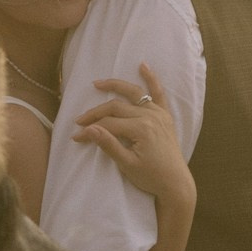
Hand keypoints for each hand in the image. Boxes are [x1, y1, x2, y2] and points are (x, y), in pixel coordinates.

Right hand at [73, 64, 192, 211]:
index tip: (76, 137)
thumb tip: (87, 130)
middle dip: (96, 113)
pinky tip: (143, 66)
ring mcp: (159, 114)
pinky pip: (159, 94)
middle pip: (116, 107)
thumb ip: (108, 144)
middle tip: (79, 119)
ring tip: (98, 83)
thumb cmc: (150, 177)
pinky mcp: (165, 116)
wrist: (175, 184)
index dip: (90, 129)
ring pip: (134, 94)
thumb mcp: (126, 164)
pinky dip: (152, 79)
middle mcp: (151, 116)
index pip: (108, 123)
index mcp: (141, 129)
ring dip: (116, 86)